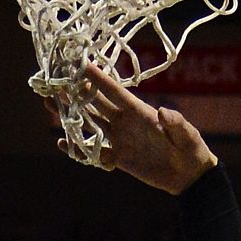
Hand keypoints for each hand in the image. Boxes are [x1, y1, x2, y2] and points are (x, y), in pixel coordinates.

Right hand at [48, 64, 217, 192]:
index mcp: (139, 111)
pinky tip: (63, 143)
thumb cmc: (191, 149)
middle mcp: (125, 121)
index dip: (99, 79)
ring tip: (49, 104)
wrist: (190, 176)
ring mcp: (119, 138)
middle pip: (94, 103)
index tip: (80, 64)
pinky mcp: (118, 157)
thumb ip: (175, 123)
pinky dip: (79, 147)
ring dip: (71, 114)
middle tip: (53, 82)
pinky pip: (95, 150)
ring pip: (90, 122)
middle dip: (74, 92)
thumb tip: (162, 111)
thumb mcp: (187, 135)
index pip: (115, 92)